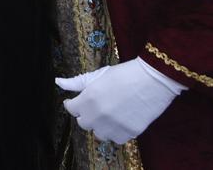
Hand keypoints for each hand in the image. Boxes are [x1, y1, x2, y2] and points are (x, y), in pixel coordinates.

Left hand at [56, 58, 185, 142]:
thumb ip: (77, 82)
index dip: (73, 104)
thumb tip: (58, 82)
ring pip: (99, 134)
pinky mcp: (129, 133)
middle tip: (96, 107)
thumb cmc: (125, 73)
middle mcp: (98, 115)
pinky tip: (121, 120)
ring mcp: (113, 126)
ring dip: (101, 126)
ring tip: (110, 114)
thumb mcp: (99, 74)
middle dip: (86, 115)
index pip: (71, 109)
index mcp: (88, 99)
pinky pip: (116, 139)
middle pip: (83, 123)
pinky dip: (117, 132)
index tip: (76, 102)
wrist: (154, 79)